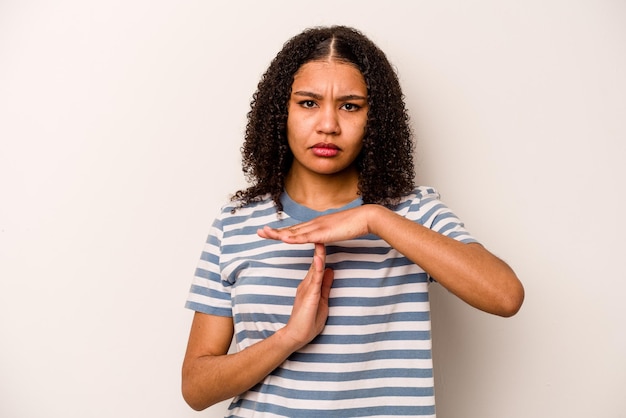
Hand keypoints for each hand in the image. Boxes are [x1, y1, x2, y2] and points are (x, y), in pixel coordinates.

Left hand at [257, 206, 373, 243]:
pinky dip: (294, 239)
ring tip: (265, 234)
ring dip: (279, 234)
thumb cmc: (354, 224)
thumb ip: (327, 234)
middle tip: (259, 232)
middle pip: (291, 230)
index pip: (296, 229)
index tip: (270, 232)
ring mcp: (318, 227)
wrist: (365, 217)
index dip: (282, 231)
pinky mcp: (323, 233)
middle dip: (274, 232)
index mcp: (317, 224)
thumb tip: (322, 238)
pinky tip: (284, 239)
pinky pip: (306, 237)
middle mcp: (314, 224)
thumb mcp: (336, 231)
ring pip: (294, 232)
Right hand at [281, 243, 334, 349]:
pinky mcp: (309, 295)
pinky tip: (320, 258)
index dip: (322, 251)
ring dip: (318, 253)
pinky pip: (314, 279)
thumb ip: (325, 285)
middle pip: (315, 262)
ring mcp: (307, 288)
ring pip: (314, 267)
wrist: (296, 336)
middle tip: (323, 231)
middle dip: (318, 247)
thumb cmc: (308, 322)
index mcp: (310, 285)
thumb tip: (330, 270)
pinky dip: (317, 268)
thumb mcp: (322, 300)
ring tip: (321, 239)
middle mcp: (307, 283)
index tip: (327, 239)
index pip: (317, 265)